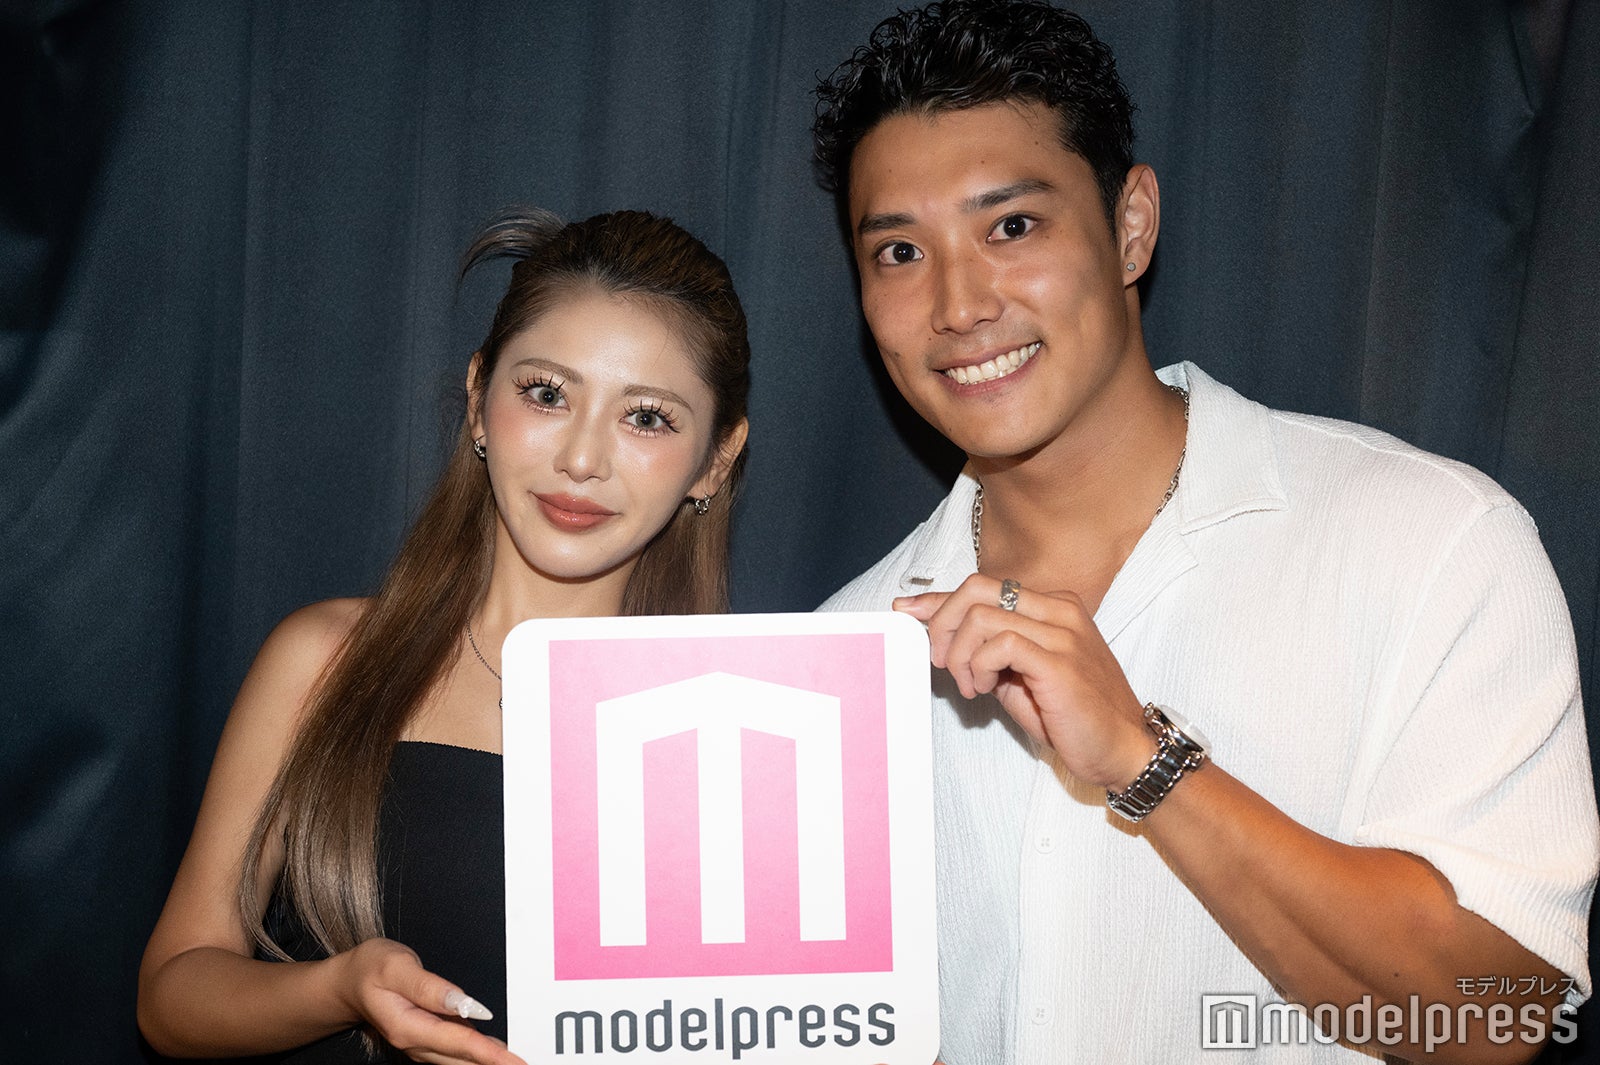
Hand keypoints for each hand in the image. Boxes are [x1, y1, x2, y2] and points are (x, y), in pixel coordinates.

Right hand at [335, 938, 524, 1064]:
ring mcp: (422, 1044)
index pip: (457, 1042)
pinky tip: (497, 1051)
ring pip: (461, 1058)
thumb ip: (429, 987)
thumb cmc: (370, 969)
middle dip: (495, 1063)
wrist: (347, 983)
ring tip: (516, 1062)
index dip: (487, 1053)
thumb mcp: (395, 968)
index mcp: (408, 1027)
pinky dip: (478, 1053)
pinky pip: (457, 1050)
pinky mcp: (427, 1039)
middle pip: (463, 1058)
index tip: (513, 1061)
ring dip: (488, 1061)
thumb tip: (464, 1002)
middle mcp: (416, 1043)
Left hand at [894, 574, 1153, 788]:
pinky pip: (1000, 643)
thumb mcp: (1018, 675)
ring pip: (982, 615)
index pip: (984, 588)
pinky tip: (985, 688)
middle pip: (977, 588)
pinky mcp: (1060, 661)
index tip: (905, 609)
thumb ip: (987, 651)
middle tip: (939, 661)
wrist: (1122, 749)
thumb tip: (941, 639)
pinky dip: (979, 666)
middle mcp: (1058, 609)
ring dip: (960, 654)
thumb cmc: (1071, 716)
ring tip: (971, 686)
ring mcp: (1062, 632)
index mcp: (1052, 606)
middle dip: (941, 621)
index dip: (936, 598)